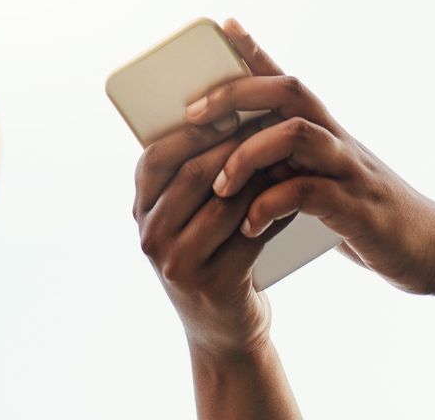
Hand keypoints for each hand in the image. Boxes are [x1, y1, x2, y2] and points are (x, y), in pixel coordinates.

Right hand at [133, 27, 273, 358]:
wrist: (221, 328)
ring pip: (224, 204)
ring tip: (286, 154)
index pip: (155, 157)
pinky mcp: (213, 287)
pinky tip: (294, 196)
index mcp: (139, 209)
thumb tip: (219, 107)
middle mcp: (150, 236)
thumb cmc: (207, 251)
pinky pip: (250, 236)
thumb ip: (188, 172)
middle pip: (192, 176)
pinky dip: (275, 211)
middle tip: (266, 123)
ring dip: (259, 175)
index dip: (190, 131)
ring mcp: (177, 265)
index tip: (226, 108)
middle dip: (232, 145)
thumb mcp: (184, 214)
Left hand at [186, 22, 434, 296]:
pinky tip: (249, 223)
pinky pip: (306, 191)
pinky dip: (270, 204)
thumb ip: (285, 164)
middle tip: (191, 115)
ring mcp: (348, 168)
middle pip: (287, 90)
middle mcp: (335, 137)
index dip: (255, 49)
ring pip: (295, 133)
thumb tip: (230, 157)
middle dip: (234, 94)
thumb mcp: (322, 178)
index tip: (225, 25)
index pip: (284, 77)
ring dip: (247, 154)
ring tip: (220, 184)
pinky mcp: (356, 207)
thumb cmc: (365, 213)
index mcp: (323, 128)